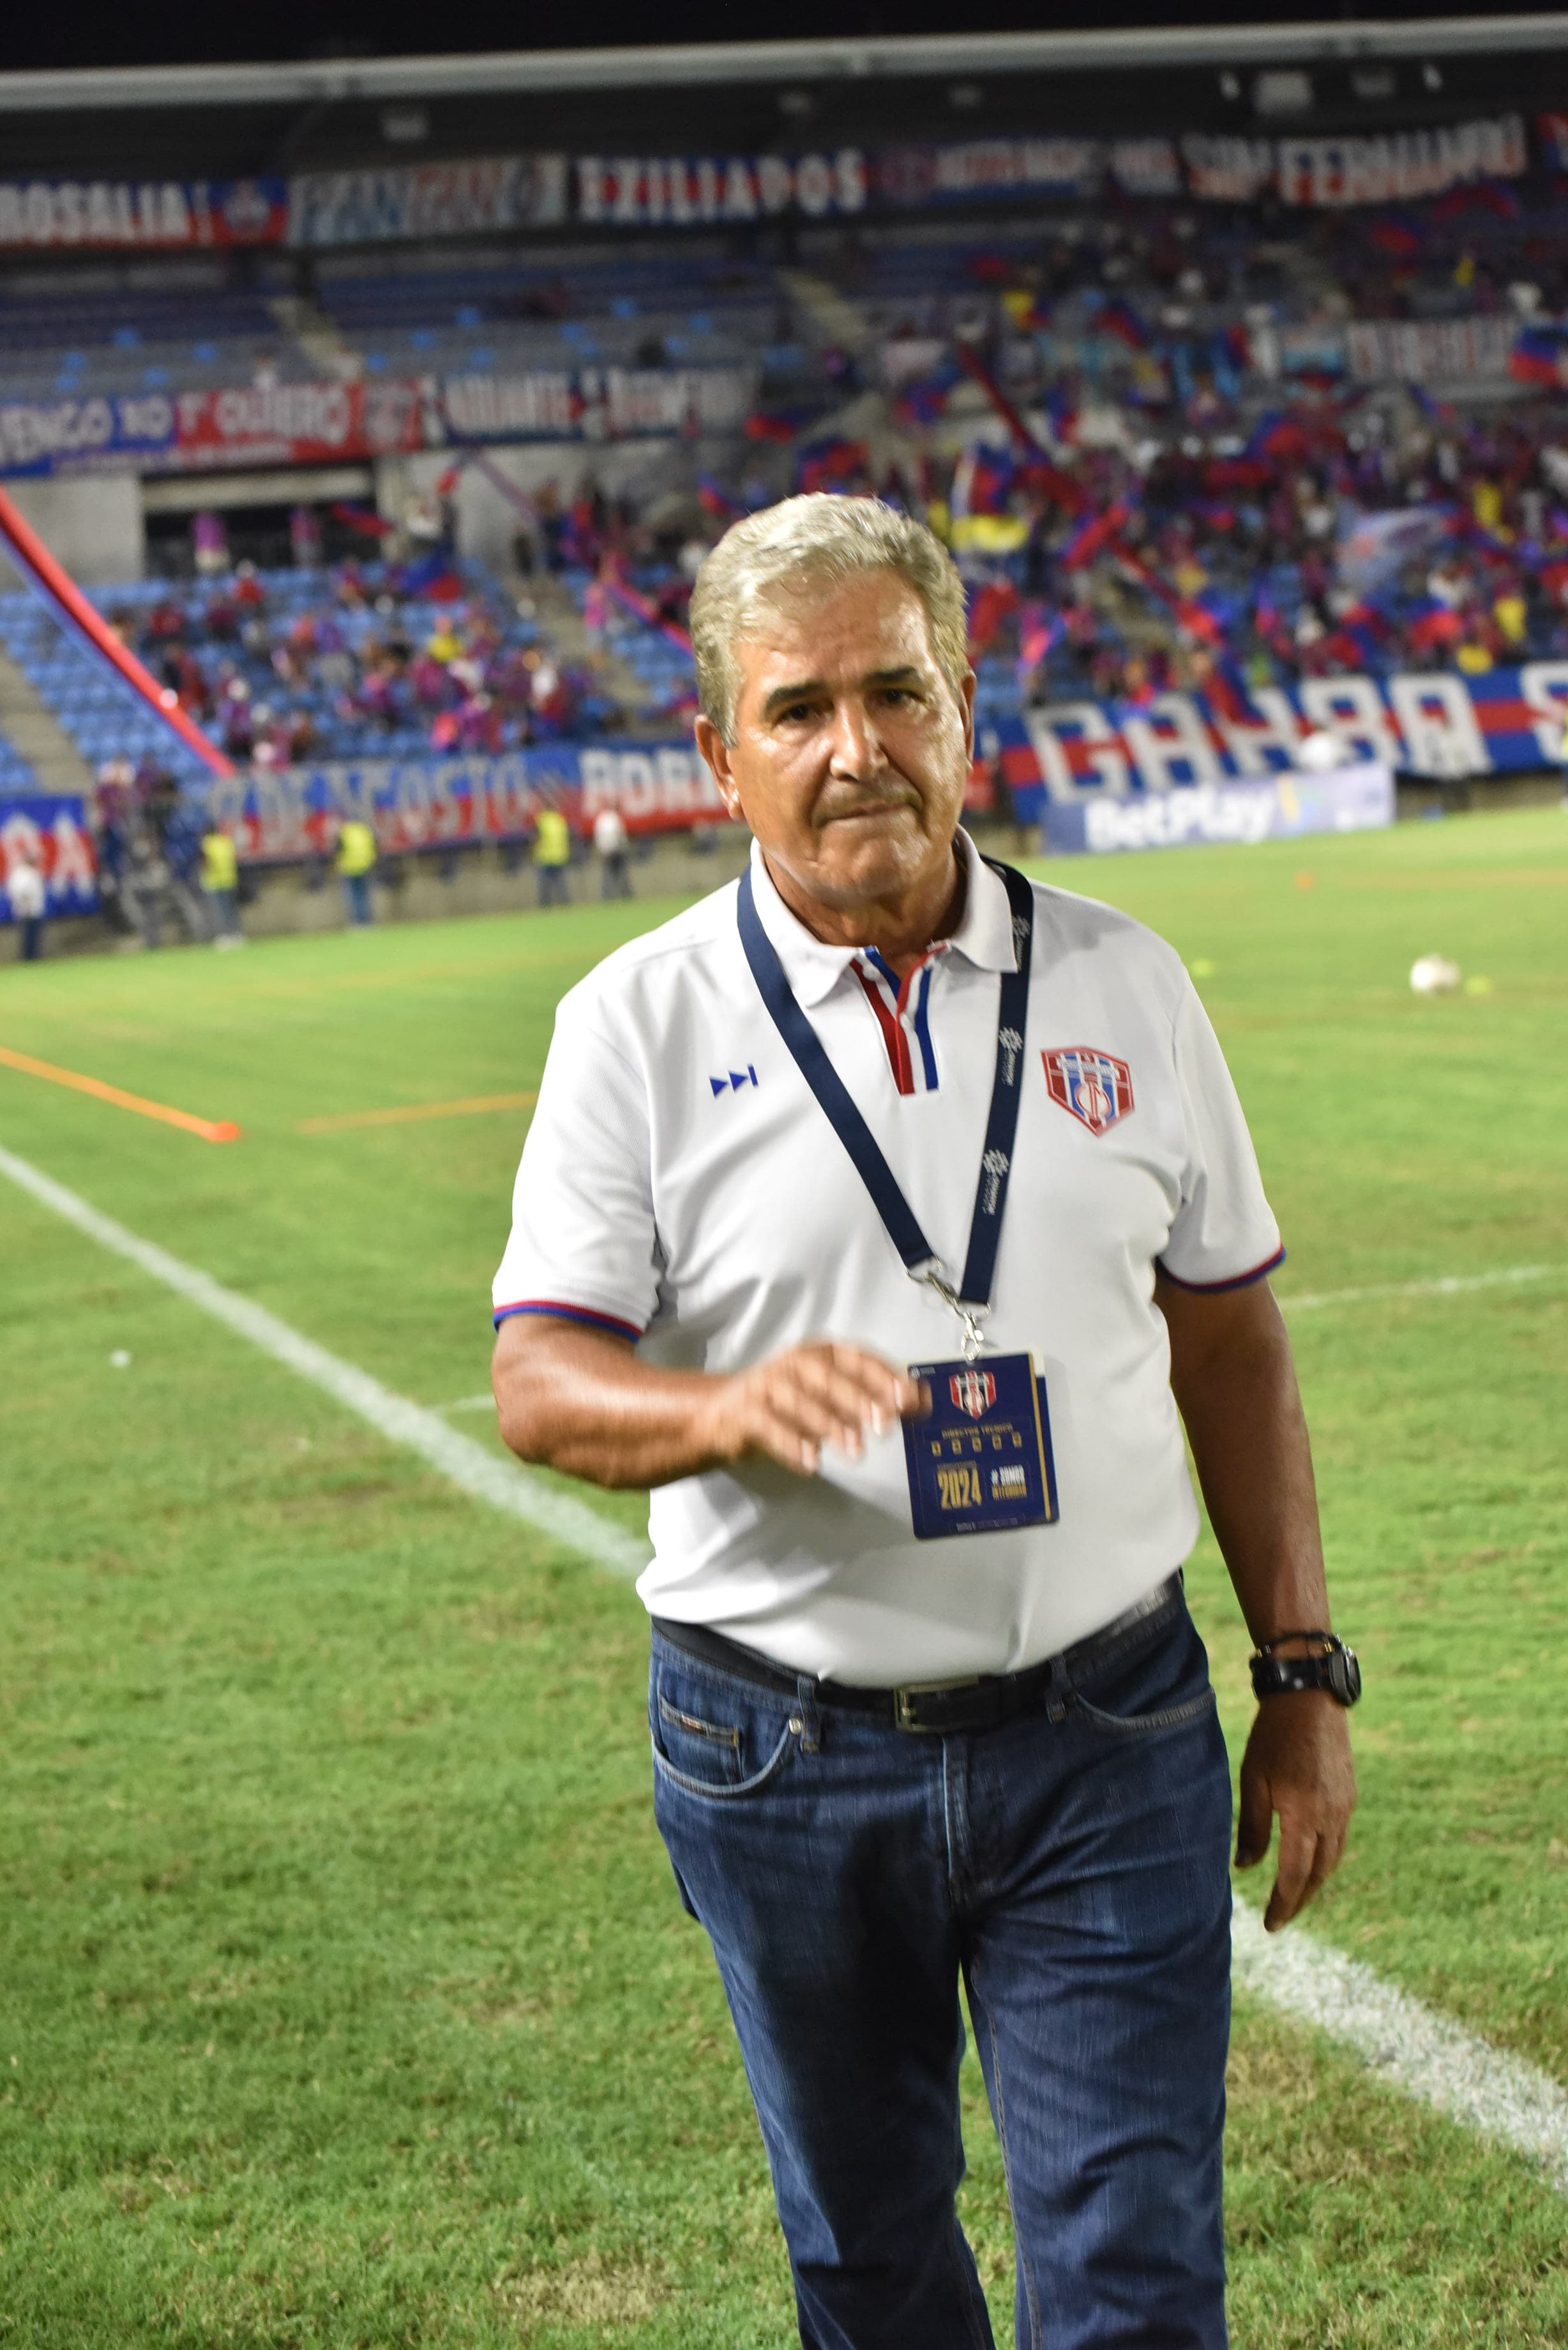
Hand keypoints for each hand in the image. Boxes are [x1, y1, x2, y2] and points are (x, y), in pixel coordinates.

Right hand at [696, 1342, 924, 1476]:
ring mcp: (767, 1385)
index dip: (883, 1375)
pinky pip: (769, 1426)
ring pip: (799, 1400)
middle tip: (885, 1425)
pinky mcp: (745, 1411)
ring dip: (829, 1424)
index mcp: (820, 1353)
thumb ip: (873, 1398)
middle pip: (828, 1376)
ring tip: (854, 1450)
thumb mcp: (831, 1396)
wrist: (721, 1412)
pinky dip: (791, 1444)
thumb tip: (922, 1403)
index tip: (908, 1398)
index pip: (856, 1357)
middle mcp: (794, 1362)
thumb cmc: (789, 1403)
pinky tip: (811, 1463)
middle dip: (859, 1399)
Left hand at [1235, 1692, 1356, 1931]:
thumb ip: (1253, 1826)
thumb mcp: (1253, 1778)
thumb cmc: (1274, 1736)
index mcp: (1304, 1815)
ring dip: (1315, 1881)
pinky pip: (1339, 1838)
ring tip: (1295, 1896)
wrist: (1311, 1697)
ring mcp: (1345, 1806)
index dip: (1283, 1903)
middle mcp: (1331, 1816)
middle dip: (1300, 1899)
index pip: (1295, 1874)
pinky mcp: (1349, 1794)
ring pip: (1333, 1858)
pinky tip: (1311, 1859)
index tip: (1271, 1925)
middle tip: (1282, 1918)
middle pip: (1319, 1874)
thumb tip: (1245, 1867)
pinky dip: (1325, 1857)